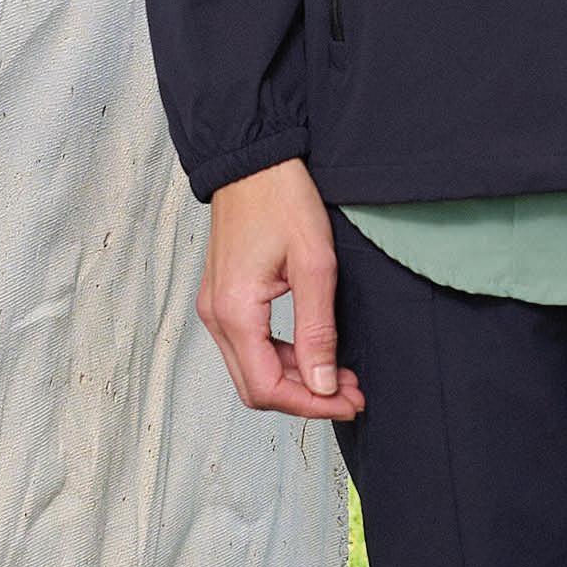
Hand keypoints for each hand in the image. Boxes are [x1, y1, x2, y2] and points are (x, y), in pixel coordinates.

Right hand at [196, 160, 363, 421]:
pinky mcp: (224, 298)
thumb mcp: (314, 265)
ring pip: (252, 370)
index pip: (268, 387)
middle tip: (351, 393)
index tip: (349, 401)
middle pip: (256, 388)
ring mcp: (215, 308)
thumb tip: (322, 384)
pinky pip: (249, 347)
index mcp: (234, 311)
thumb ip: (317, 331)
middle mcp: (216, 316)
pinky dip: (282, 358)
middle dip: (305, 398)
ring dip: (296, 380)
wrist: (254, 162)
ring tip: (341, 376)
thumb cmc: (282, 200)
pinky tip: (315, 353)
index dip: (311, 404)